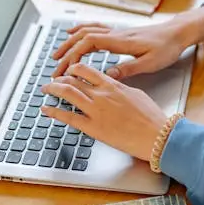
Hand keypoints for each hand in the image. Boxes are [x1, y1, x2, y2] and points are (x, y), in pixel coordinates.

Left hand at [41, 63, 166, 161]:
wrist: (158, 135)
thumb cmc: (152, 117)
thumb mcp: (136, 94)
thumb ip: (121, 88)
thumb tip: (114, 85)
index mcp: (113, 85)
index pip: (86, 70)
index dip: (73, 69)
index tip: (68, 71)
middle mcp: (102, 95)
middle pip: (73, 80)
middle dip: (59, 79)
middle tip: (52, 80)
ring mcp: (96, 111)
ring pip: (68, 94)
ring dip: (53, 90)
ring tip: (45, 89)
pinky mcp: (94, 128)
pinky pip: (69, 117)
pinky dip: (54, 112)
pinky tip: (46, 109)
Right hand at [51, 7, 203, 79]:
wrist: (177, 33)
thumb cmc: (167, 48)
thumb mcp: (150, 62)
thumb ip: (128, 68)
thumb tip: (108, 75)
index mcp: (121, 42)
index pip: (89, 43)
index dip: (74, 55)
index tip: (66, 69)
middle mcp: (115, 34)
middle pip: (82, 38)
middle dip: (66, 52)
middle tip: (55, 68)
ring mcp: (116, 32)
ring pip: (86, 32)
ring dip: (69, 42)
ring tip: (57, 54)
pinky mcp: (119, 33)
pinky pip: (94, 28)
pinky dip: (80, 30)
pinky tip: (73, 34)